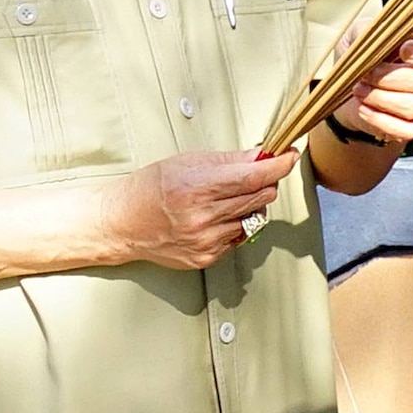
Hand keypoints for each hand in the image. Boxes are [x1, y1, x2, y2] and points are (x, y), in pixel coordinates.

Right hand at [110, 149, 292, 270]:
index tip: (289, 157)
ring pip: (252, 218)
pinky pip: (239, 237)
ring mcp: (206, 241)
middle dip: (265, 182)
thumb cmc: (150, 189)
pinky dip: (235, 224)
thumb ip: (229, 161)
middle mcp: (202, 217)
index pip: (252, 177)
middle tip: (255, 174)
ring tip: (224, 197)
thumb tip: (262, 155)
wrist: (122, 223)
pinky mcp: (206, 257)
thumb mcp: (187, 162)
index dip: (277, 166)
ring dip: (249, 205)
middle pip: (259, 197)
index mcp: (196, 188)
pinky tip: (215, 217)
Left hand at [327, 21, 412, 147]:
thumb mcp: (362, 32)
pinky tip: (363, 108)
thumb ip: (374, 31)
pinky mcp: (412, 126)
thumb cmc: (361, 54)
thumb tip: (385, 43)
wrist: (346, 85)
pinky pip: (407, 130)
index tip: (403, 50)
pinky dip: (381, 120)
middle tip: (365, 73)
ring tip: (359, 89)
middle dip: (390, 77)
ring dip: (382, 98)